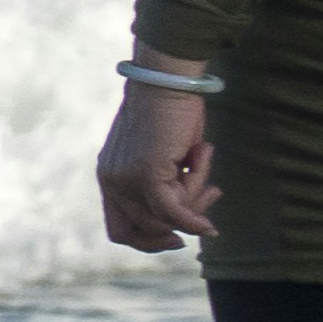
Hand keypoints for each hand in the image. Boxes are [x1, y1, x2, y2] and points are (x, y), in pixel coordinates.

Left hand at [96, 77, 218, 252]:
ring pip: (167, 218)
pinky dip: (193, 218)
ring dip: (196, 199)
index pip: (119, 229)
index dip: (148, 241)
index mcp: (110, 177)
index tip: (178, 238)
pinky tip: (209, 225)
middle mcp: (111, 181)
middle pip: (146, 229)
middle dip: (184, 219)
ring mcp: (125, 179)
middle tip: (212, 192)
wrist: (167, 80)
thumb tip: (191, 222)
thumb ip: (169, 185)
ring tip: (203, 159)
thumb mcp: (167, 157)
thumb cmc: (172, 113)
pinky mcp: (145, 174)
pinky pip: (173, 211)